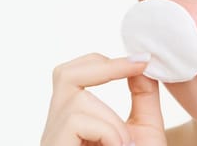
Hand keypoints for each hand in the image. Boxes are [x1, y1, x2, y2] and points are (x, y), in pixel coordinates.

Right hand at [41, 53, 166, 145]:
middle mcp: (58, 129)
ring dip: (112, 120)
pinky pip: (77, 119)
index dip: (104, 62)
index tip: (143, 59)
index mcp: (76, 122)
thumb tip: (142, 63)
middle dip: (103, 67)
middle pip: (64, 75)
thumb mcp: (144, 130)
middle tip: (138, 66)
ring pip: (77, 100)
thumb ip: (142, 96)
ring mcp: (52, 141)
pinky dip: (107, 132)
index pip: (74, 76)